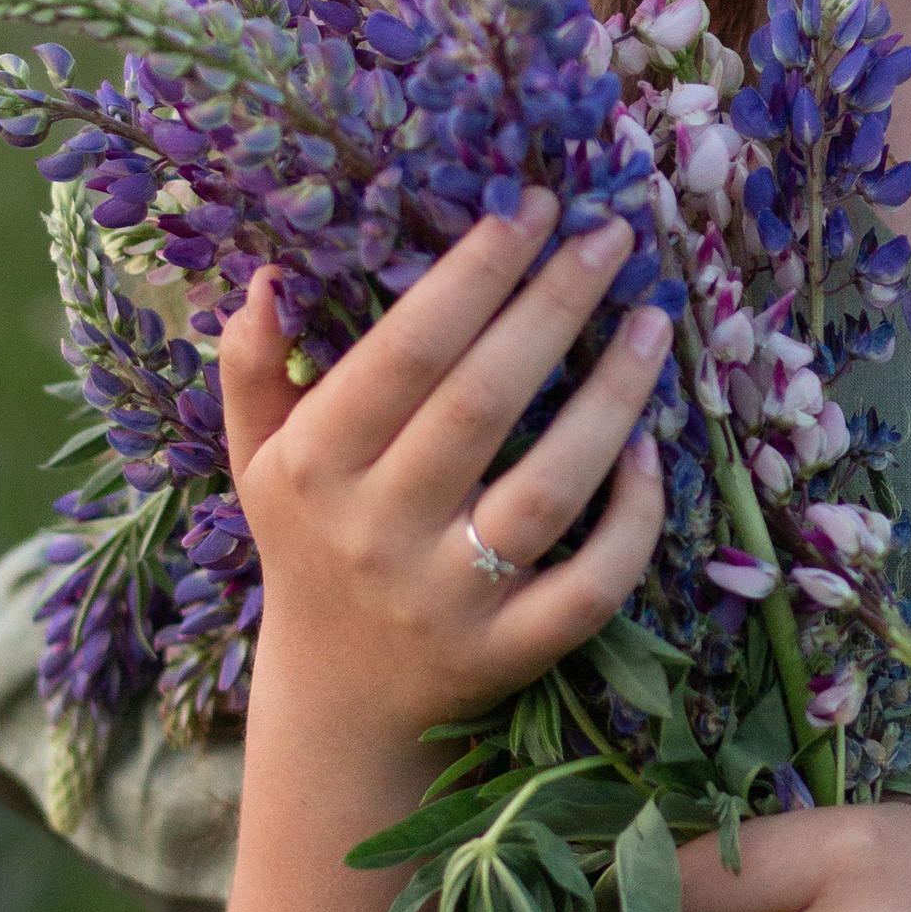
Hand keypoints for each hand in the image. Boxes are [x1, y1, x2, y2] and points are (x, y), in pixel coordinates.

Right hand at [217, 192, 673, 746]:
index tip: (531, 206)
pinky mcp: (508, 654)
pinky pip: (589, 586)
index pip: (404, 352)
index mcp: (312, 468)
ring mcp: (447, 600)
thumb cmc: (311, 548)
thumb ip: (256, 371)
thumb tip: (266, 280)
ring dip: (613, 398)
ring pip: (548, 489)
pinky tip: (652, 453)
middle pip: (482, 404)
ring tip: (654, 321)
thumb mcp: (260, 461)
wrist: (338, 705)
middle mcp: (375, 532)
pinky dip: (630, 519)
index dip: (474, 274)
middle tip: (612, 236)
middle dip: (553, 307)